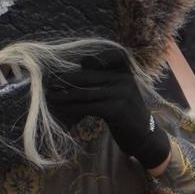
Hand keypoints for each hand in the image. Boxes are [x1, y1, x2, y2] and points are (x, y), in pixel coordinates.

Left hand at [44, 47, 170, 172]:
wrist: (145, 136)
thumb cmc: (127, 113)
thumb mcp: (120, 91)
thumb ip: (105, 78)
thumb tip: (82, 61)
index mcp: (126, 72)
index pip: (108, 57)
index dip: (89, 60)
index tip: (72, 66)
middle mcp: (125, 79)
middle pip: (88, 76)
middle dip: (66, 80)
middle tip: (48, 84)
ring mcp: (121, 94)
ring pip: (84, 92)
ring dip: (64, 95)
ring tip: (50, 97)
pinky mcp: (116, 110)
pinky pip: (87, 107)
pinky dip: (72, 108)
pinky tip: (62, 110)